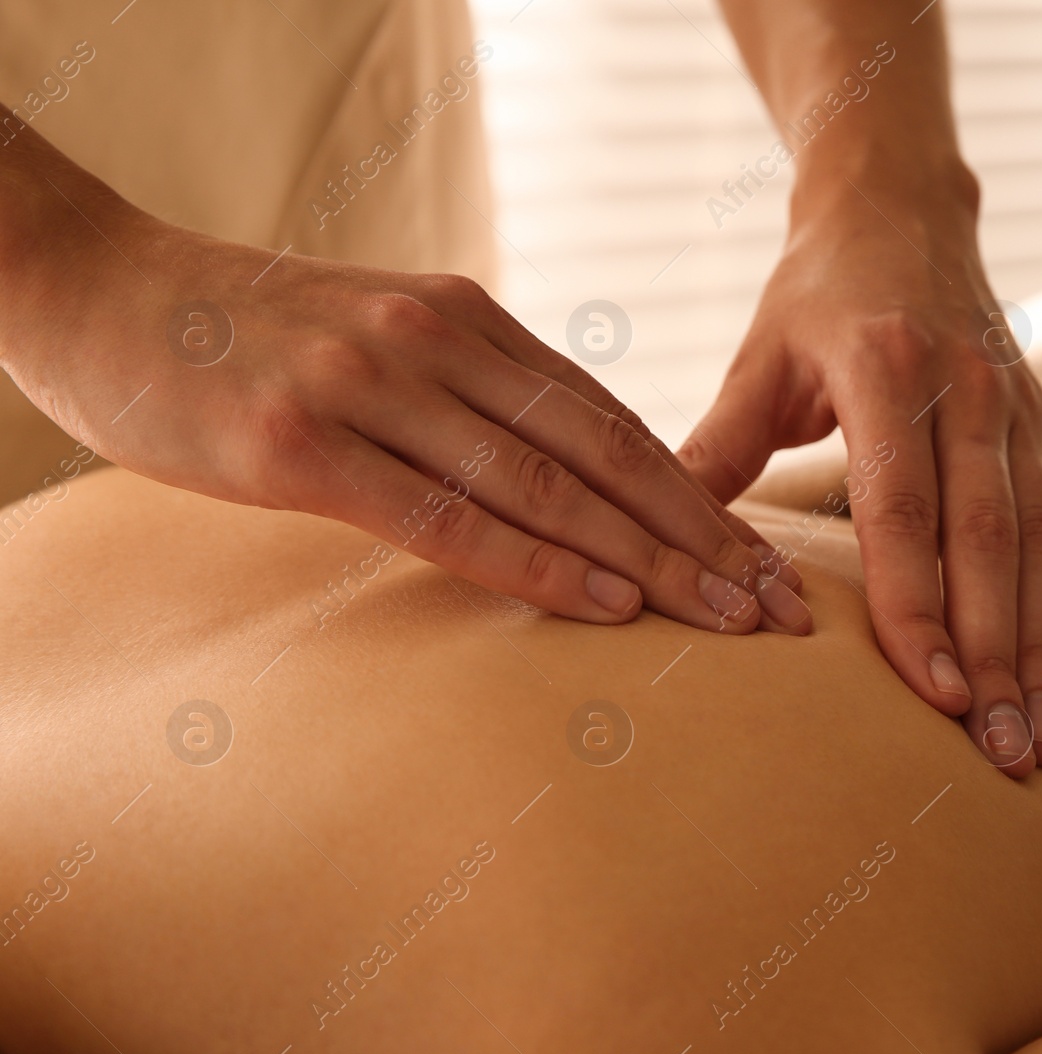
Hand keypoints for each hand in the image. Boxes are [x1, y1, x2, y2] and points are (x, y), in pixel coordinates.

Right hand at [0, 179, 809, 636]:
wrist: (101, 291)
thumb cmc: (249, 338)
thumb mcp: (381, 344)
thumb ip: (468, 396)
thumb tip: (559, 474)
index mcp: (469, 321)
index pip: (614, 420)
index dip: (700, 496)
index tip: (765, 562)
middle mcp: (438, 342)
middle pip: (605, 452)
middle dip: (706, 537)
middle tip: (782, 607)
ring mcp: (372, 386)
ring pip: (545, 484)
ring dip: (649, 558)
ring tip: (727, 618)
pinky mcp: (301, 442)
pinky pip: (443, 514)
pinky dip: (536, 560)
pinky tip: (604, 601)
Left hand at [679, 174, 1041, 775]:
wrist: (905, 213)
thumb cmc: (817, 298)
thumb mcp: (759, 357)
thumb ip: (719, 448)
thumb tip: (659, 550)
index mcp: (889, 371)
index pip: (906, 508)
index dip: (918, 604)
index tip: (931, 695)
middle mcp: (971, 391)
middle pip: (988, 540)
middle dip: (996, 653)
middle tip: (998, 753)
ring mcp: (1020, 411)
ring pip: (1040, 546)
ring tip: (1040, 742)